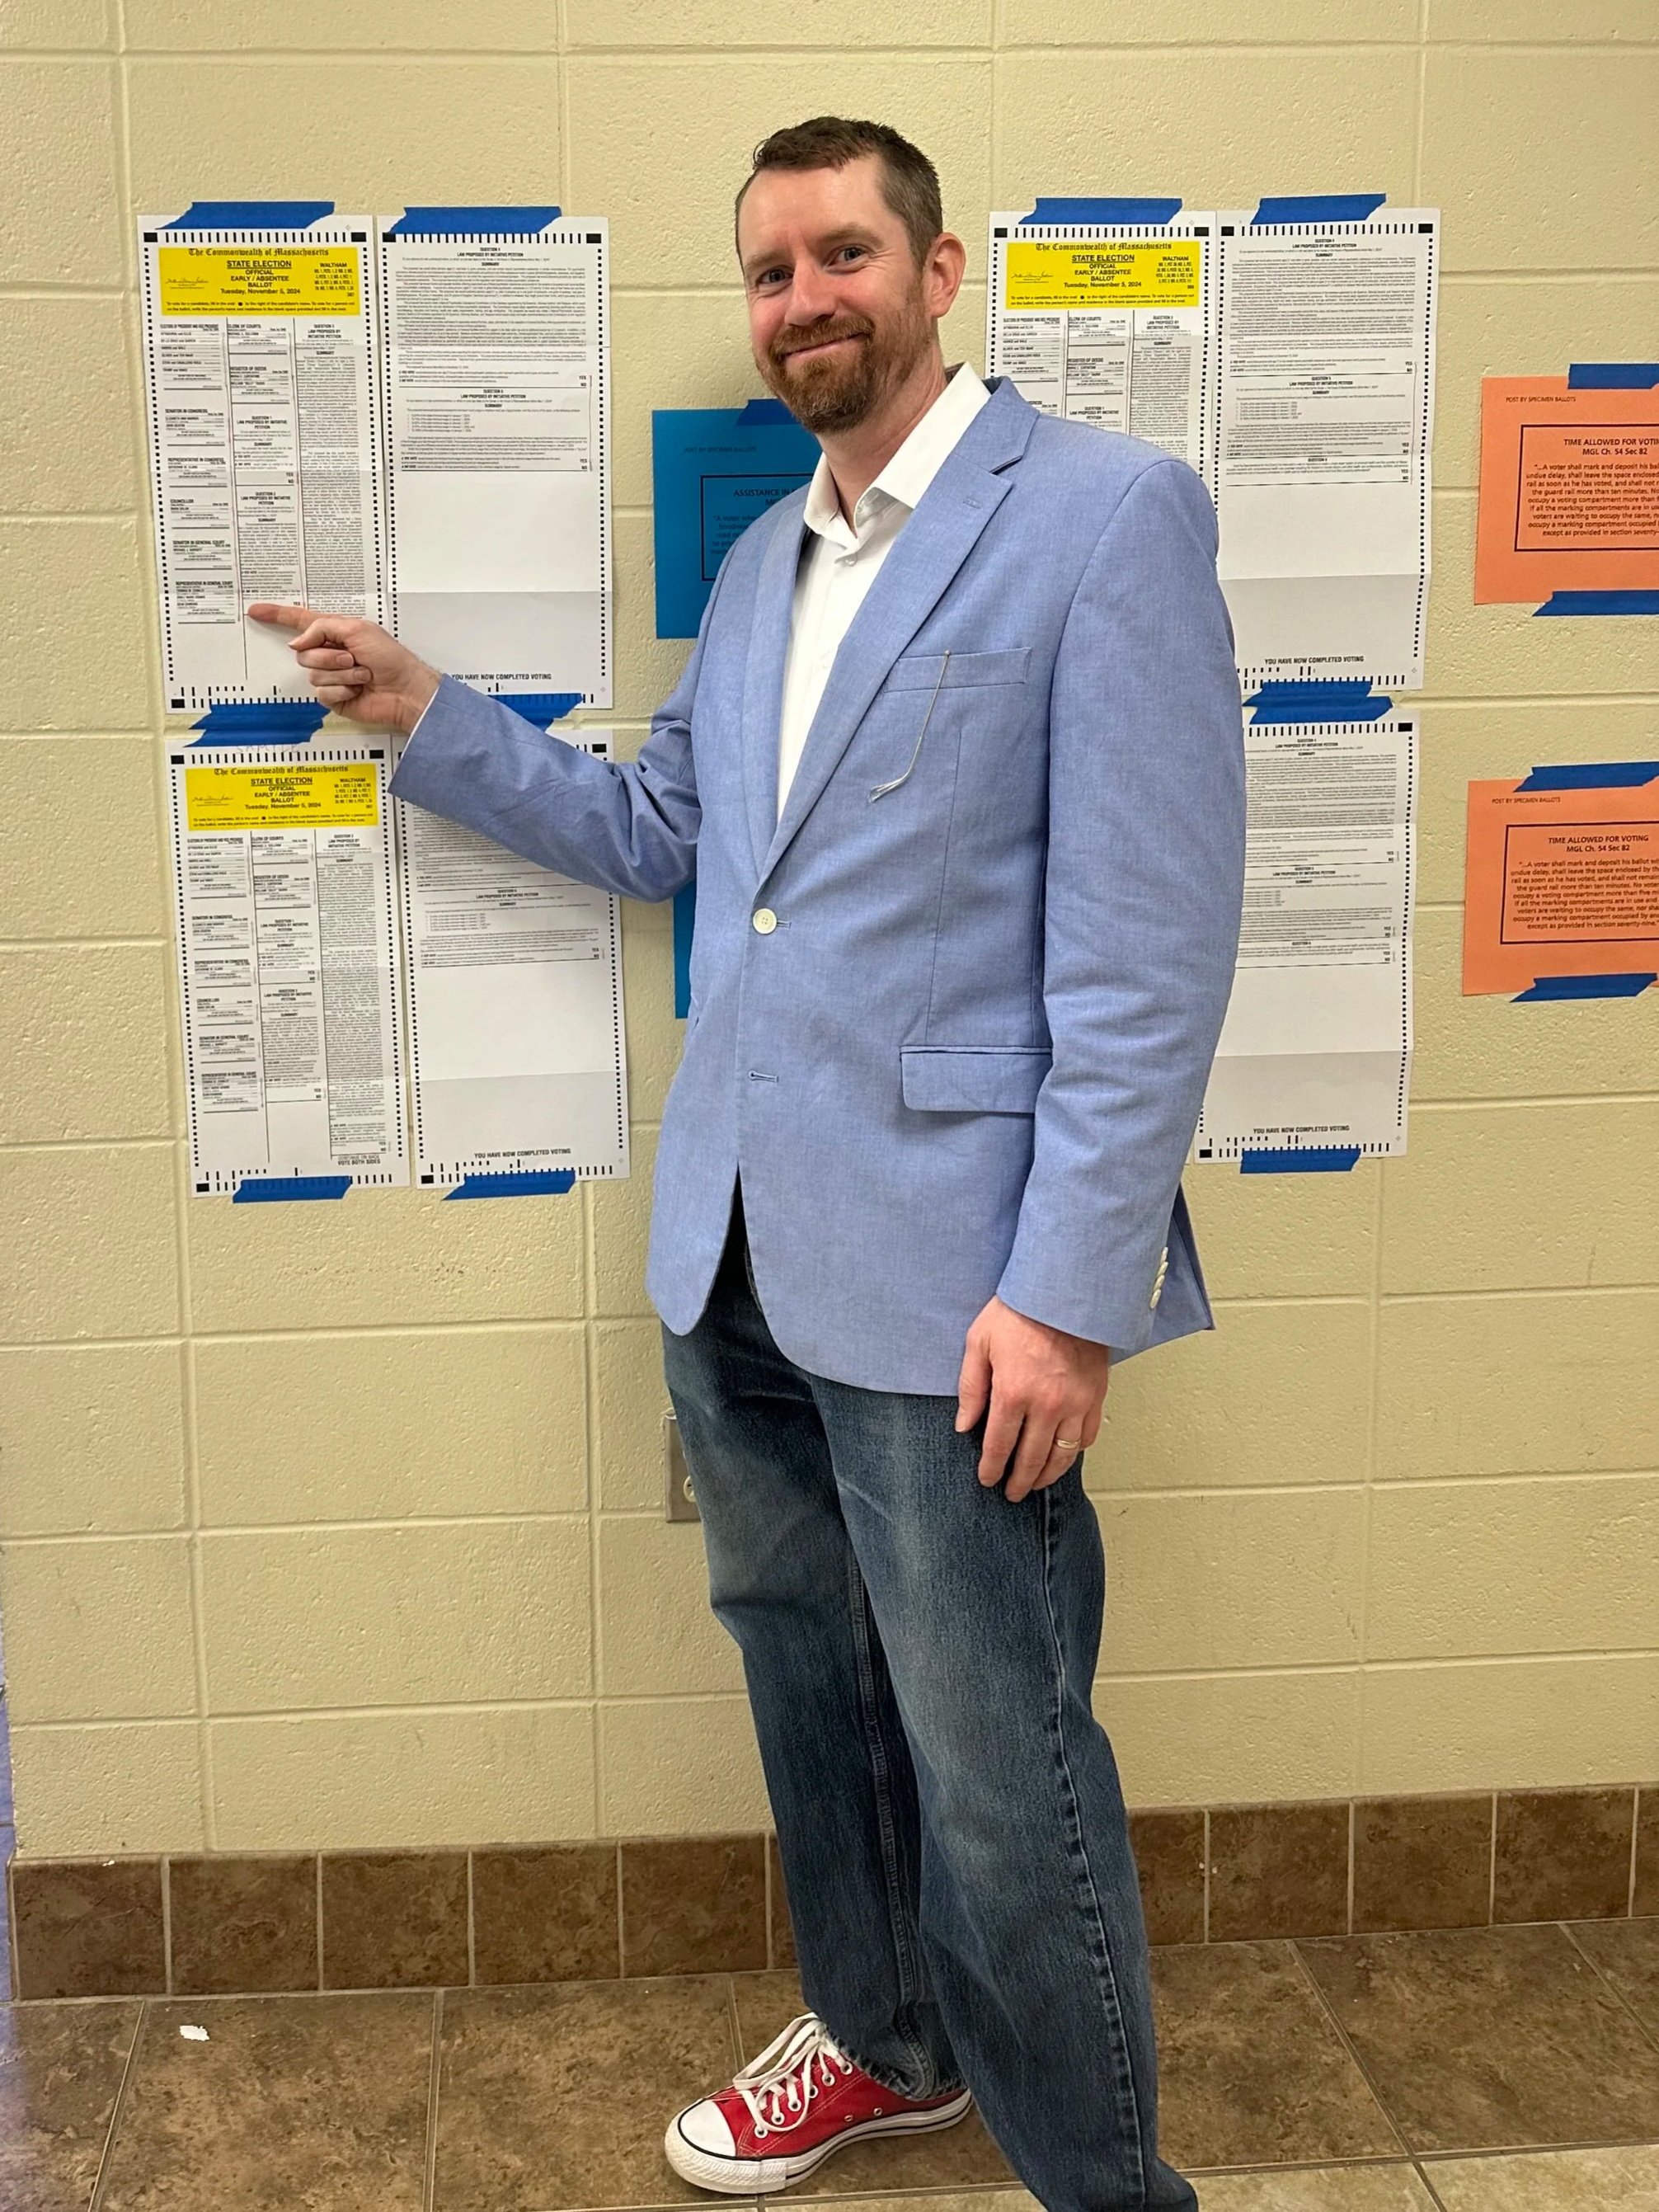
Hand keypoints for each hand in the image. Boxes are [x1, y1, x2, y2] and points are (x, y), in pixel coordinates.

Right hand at [247, 603, 440, 733]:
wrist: (405, 690)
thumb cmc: (391, 658)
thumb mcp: (357, 629)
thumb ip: (322, 628)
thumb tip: (297, 642)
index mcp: (335, 633)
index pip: (299, 621)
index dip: (277, 616)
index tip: (256, 611)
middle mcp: (330, 653)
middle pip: (303, 653)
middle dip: (328, 657)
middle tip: (352, 659)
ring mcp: (331, 677)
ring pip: (313, 674)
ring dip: (341, 675)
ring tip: (362, 676)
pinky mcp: (334, 697)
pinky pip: (322, 693)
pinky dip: (342, 691)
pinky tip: (358, 691)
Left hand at [955, 1296, 1109, 1502]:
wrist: (1065, 1289)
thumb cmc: (1019, 1310)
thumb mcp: (979, 1342)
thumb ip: (970, 1388)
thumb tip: (964, 1425)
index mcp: (1013, 1393)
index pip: (999, 1445)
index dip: (991, 1468)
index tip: (987, 1479)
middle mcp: (1046, 1405)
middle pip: (1031, 1458)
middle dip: (1018, 1481)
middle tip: (1011, 1493)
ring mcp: (1075, 1403)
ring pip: (1062, 1454)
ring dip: (1047, 1475)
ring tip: (1036, 1484)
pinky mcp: (1095, 1396)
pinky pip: (1087, 1436)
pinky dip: (1075, 1451)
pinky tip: (1064, 1455)